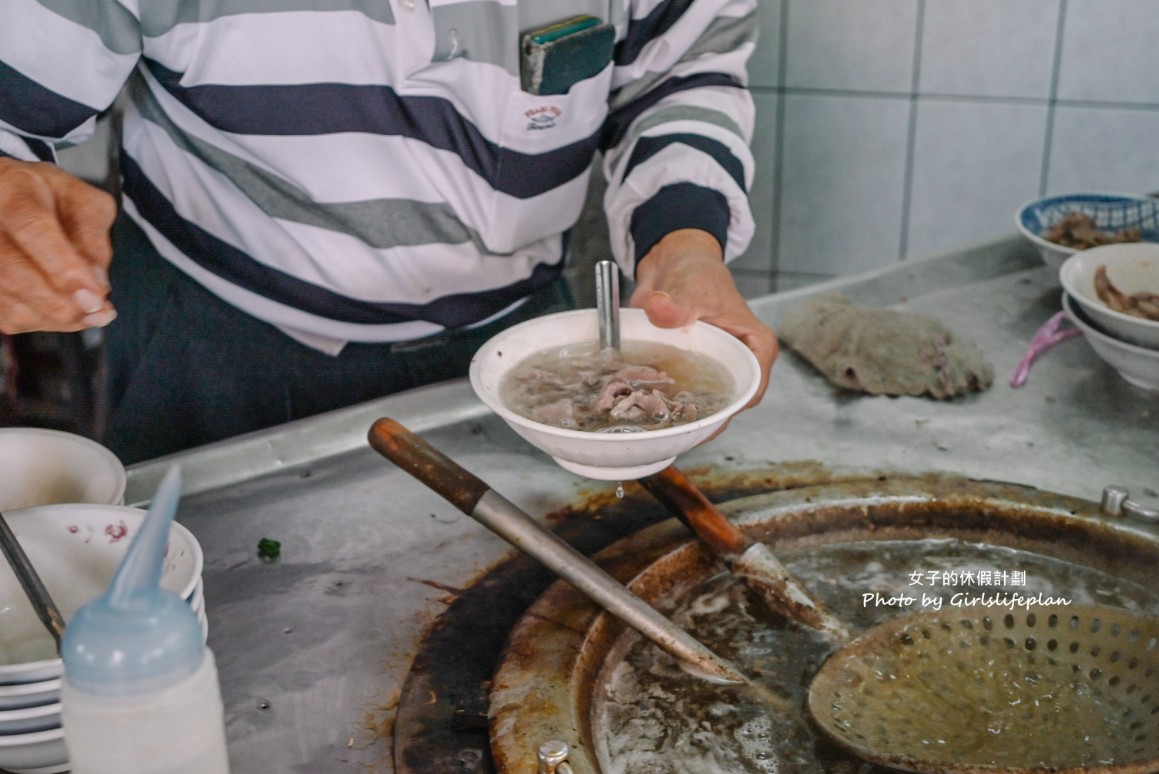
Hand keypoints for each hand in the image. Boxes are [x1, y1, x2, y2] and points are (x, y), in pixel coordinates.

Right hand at [0, 158, 116, 333]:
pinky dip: (40, 322)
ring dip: (54, 318)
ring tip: (89, 316)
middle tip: (98, 313)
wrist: (9, 196)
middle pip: (12, 273)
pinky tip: (65, 314)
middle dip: (61, 303)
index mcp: (13, 192)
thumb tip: (97, 286)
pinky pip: (4, 315)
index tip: (95, 297)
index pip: (33, 230)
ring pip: (6, 300)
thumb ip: (94, 239)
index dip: (65, 269)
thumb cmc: (50, 199)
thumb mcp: (84, 202)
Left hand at [630, 228, 777, 409]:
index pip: (753, 390)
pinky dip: (666, 405)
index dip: (730, 409)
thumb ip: (676, 302)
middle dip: (702, 420)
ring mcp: (716, 372)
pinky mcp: (692, 375)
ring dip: (681, 416)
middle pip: (728, 405)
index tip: (701, 420)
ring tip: (655, 426)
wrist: (672, 265)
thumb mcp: (689, 285)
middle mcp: (741, 365)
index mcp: (757, 347)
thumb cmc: (696, 272)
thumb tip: (660, 309)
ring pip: (704, 407)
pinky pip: (681, 398)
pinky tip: (646, 413)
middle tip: (672, 430)